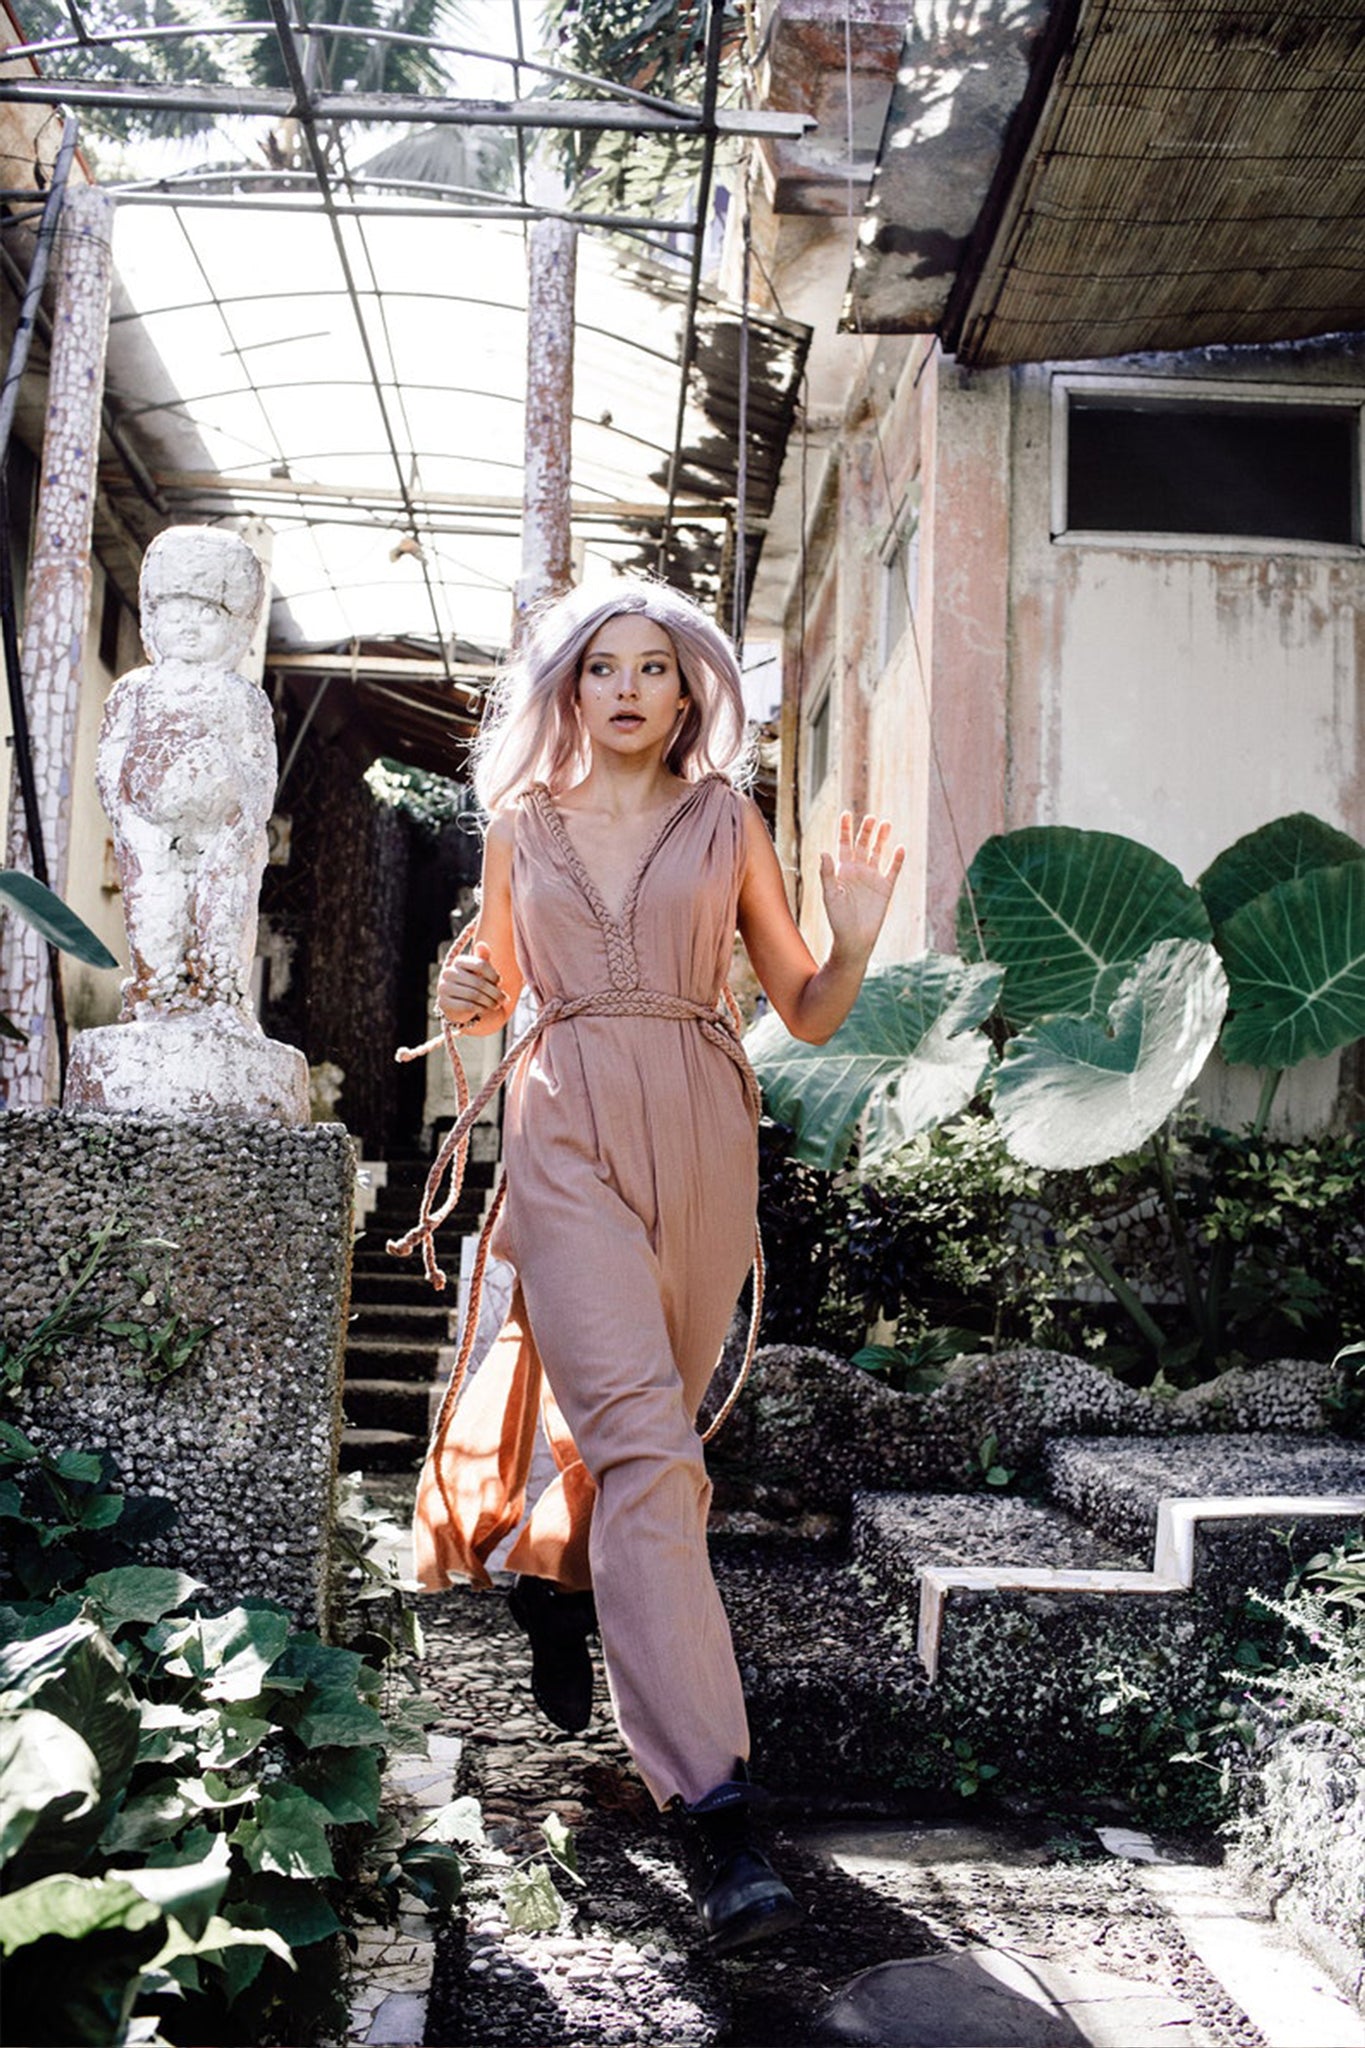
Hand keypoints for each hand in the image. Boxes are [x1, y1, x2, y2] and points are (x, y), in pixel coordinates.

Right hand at [437, 941, 504, 1025]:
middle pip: (479, 983)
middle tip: (504, 999)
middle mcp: (448, 973)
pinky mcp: (443, 1003)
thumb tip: (482, 944)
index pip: (480, 965)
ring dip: (490, 1002)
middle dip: (495, 993)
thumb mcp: (480, 972)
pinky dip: (480, 1008)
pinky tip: (485, 1009)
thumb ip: (483, 959)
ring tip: (497, 1005)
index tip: (499, 982)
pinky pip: (467, 1006)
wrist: (459, 1005)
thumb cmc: (473, 984)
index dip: (494, 975)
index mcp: (458, 961)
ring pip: (474, 995)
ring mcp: (443, 988)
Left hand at [819, 813, 904, 957]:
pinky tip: (900, 848)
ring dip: (882, 839)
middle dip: (866, 831)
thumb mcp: (830, 895)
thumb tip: (824, 852)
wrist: (854, 939)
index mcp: (842, 870)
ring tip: (886, 823)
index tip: (846, 814)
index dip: (845, 829)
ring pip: (878, 853)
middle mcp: (858, 871)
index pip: (844, 844)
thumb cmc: (837, 919)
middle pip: (863, 845)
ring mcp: (872, 878)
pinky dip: (897, 860)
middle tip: (871, 818)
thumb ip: (827, 874)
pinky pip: (892, 870)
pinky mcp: (885, 889)